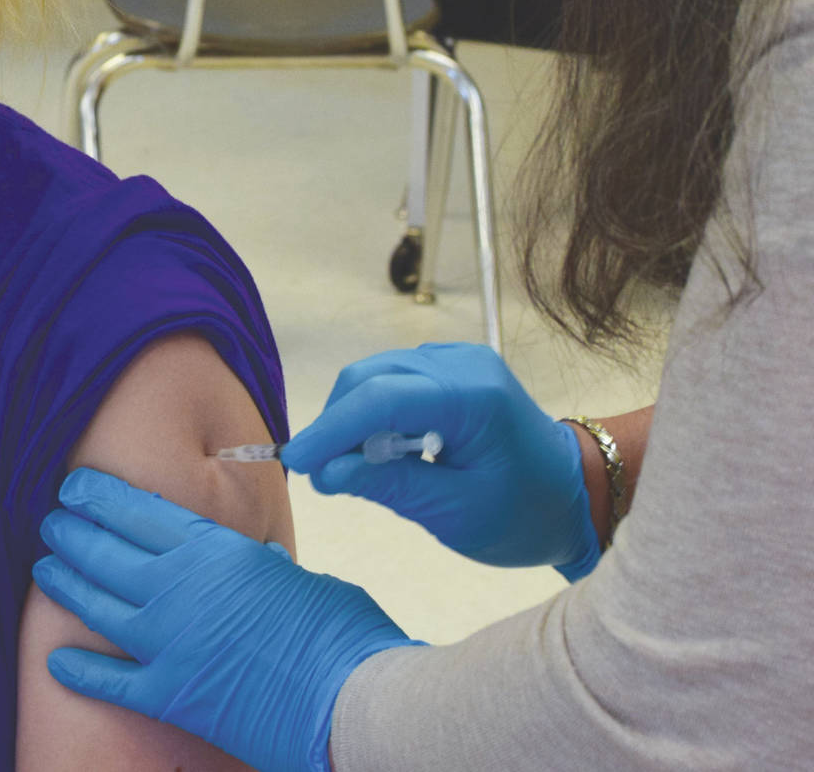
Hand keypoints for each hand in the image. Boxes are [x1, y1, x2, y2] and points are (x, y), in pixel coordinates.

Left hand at [35, 469, 417, 771]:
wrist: (353, 702)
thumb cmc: (343, 635)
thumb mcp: (300, 579)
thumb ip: (267, 567)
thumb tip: (261, 560)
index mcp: (213, 550)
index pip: (136, 509)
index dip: (97, 495)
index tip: (74, 486)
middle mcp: (178, 589)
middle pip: (104, 551)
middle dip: (71, 532)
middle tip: (51, 523)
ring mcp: (168, 643)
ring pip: (94, 604)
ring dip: (64, 583)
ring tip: (45, 568)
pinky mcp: (171, 695)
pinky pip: (109, 680)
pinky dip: (79, 670)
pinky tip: (55, 660)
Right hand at [281, 342, 598, 578]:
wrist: (578, 493)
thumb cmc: (525, 514)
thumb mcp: (455, 513)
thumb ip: (388, 486)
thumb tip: (326, 474)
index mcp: (473, 398)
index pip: (382, 399)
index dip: (331, 429)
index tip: (297, 463)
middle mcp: (462, 364)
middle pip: (370, 379)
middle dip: (337, 425)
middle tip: (324, 475)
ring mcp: (458, 360)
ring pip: (375, 377)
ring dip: (353, 420)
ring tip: (355, 468)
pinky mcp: (452, 368)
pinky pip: (393, 381)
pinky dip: (374, 415)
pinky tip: (382, 450)